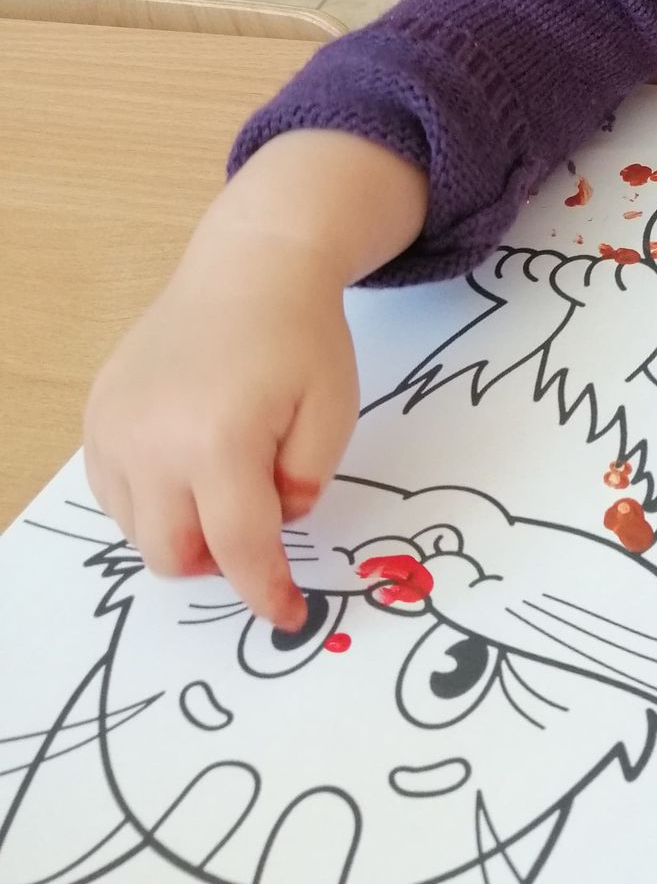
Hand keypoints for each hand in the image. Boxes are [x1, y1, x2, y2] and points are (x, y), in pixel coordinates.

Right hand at [84, 224, 359, 629]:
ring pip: (138, 529)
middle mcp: (152, 441)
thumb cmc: (302, 337)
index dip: (265, 590)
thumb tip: (274, 525)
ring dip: (183, 531)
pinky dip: (153, 499)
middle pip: (172, 553)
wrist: (248, 268)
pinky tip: (190, 461)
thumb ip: (305, 483)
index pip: (237, 547)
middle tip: (256, 532)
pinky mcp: (97, 415)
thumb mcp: (333, 412)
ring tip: (226, 480)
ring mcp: (114, 428)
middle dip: (218, 563)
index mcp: (219, 440)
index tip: (289, 615)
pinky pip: (116, 492)